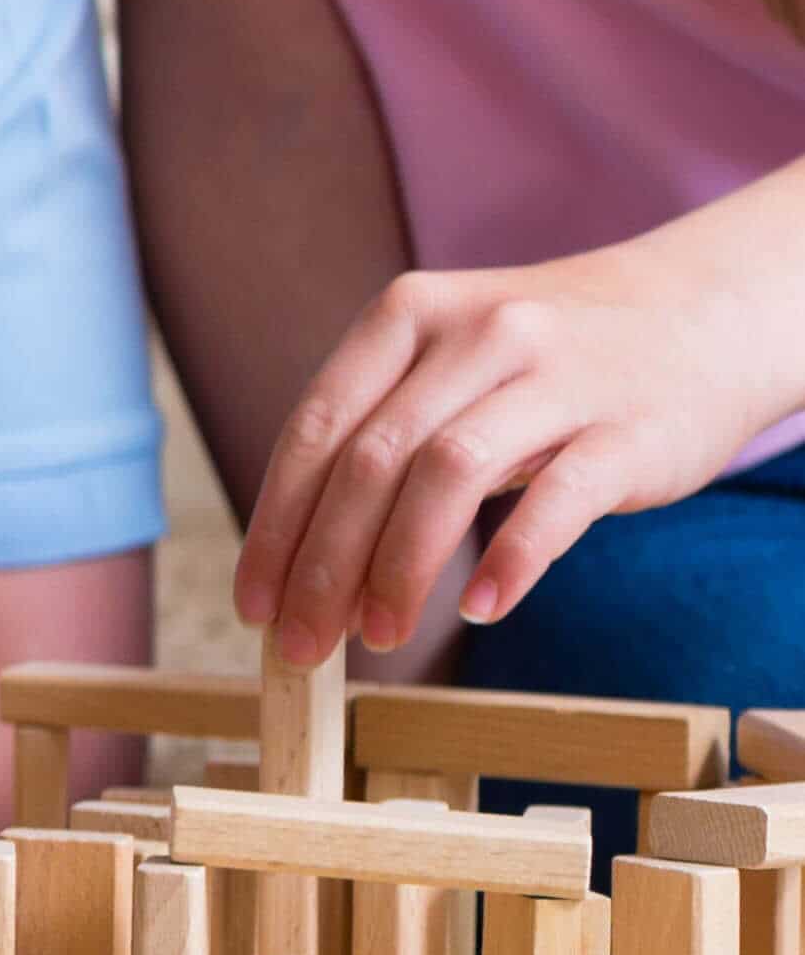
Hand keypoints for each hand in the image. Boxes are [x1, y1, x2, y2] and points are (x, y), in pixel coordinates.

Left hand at [241, 230, 804, 657]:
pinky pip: (557, 500)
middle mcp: (476, 333)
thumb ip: (384, 429)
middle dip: (322, 564)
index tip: (252, 601)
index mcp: (409, 313)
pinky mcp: (630, 431)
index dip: (275, 523)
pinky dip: (511, 558)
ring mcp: (557, 377)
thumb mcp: (451, 359)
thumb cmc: (549, 358)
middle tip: (301, 641)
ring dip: (398, 569)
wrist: (701, 314)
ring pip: (448, 474)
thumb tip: (307, 555)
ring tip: (377, 636)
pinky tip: (480, 607)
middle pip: (371, 460)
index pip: (317, 428)